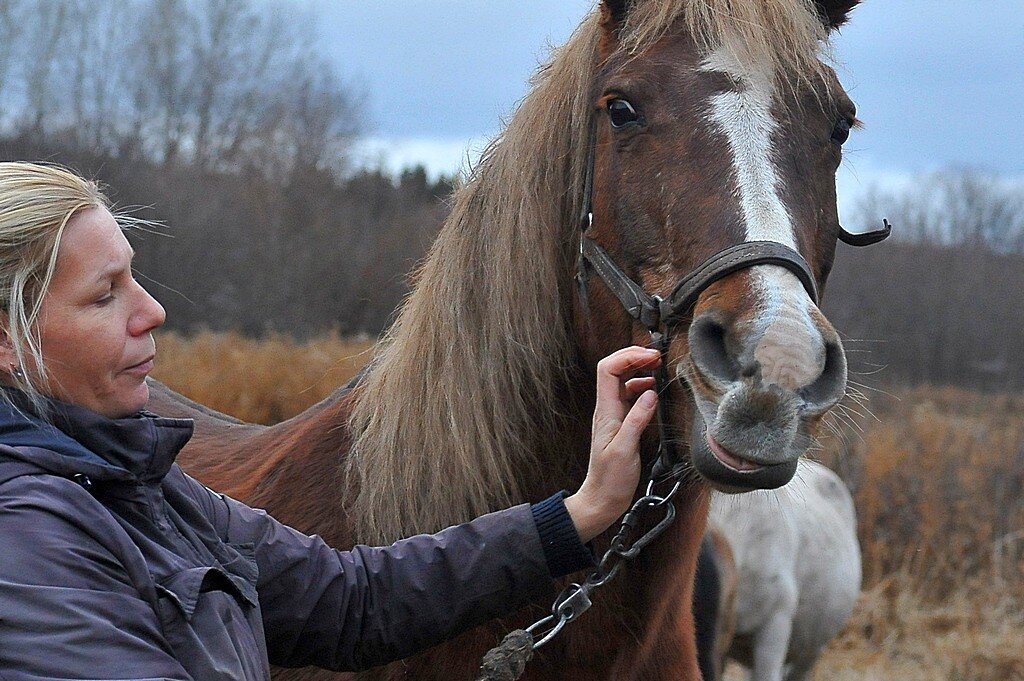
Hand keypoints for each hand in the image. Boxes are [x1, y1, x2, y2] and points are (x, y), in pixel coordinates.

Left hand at [564, 346, 659, 542]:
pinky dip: (642, 387)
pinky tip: (653, 391)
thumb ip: (636, 420)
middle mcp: (607, 409)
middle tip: (657, 357)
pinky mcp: (621, 424)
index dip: (627, 357)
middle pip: (613, 369)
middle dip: (633, 357)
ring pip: (622, 381)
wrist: (602, 499)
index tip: (650, 356)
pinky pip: (629, 396)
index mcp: (605, 411)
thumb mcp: (625, 450)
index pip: (608, 370)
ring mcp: (613, 415)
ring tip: (658, 368)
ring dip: (638, 370)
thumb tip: (650, 393)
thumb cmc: (611, 480)